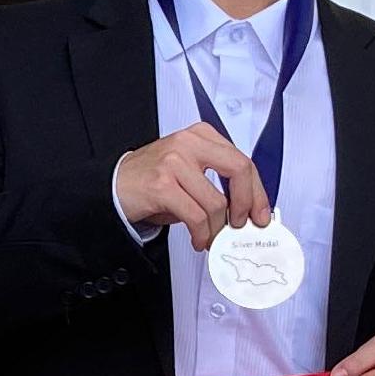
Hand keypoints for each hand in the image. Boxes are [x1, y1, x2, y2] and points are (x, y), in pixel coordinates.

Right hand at [113, 123, 268, 247]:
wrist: (114, 186)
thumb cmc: (152, 180)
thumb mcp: (189, 170)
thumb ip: (217, 181)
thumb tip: (247, 208)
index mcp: (201, 136)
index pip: (242, 160)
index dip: (257, 191)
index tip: (260, 212)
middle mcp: (189, 144)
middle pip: (238, 170)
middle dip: (246, 204)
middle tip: (243, 224)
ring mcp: (174, 162)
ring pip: (216, 202)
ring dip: (217, 229)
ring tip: (212, 237)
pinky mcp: (162, 185)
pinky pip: (195, 216)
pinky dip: (201, 234)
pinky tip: (199, 239)